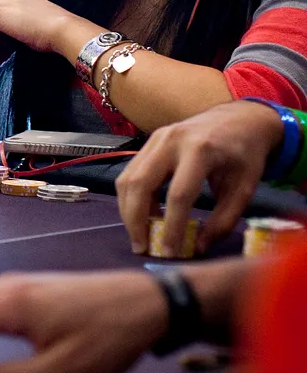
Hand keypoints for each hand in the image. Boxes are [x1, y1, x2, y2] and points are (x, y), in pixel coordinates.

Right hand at [116, 99, 282, 254]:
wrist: (239, 120)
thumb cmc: (244, 155)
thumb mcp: (244, 189)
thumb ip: (224, 220)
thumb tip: (199, 247)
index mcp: (200, 150)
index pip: (178, 195)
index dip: (172, 227)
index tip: (170, 252)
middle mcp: (171, 140)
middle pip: (140, 184)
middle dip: (135, 220)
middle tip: (141, 247)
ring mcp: (155, 139)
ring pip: (127, 178)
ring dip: (128, 210)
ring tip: (141, 234)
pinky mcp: (149, 142)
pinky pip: (130, 173)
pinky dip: (132, 197)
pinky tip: (145, 214)